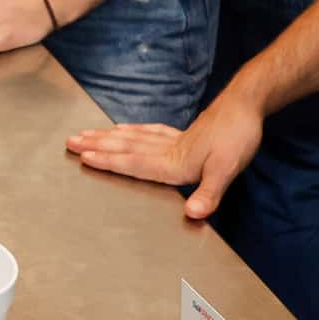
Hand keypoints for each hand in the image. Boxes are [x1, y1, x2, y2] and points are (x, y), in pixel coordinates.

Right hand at [66, 86, 265, 218]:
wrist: (247, 105)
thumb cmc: (238, 137)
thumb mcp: (227, 169)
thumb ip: (208, 193)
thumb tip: (193, 214)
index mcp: (175, 163)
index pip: (135, 163)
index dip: (109, 162)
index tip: (83, 157)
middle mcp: (169, 149)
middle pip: (127, 148)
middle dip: (98, 146)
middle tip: (71, 141)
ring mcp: (175, 139)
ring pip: (134, 138)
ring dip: (109, 138)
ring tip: (88, 134)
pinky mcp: (184, 132)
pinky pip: (150, 131)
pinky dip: (134, 131)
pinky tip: (125, 129)